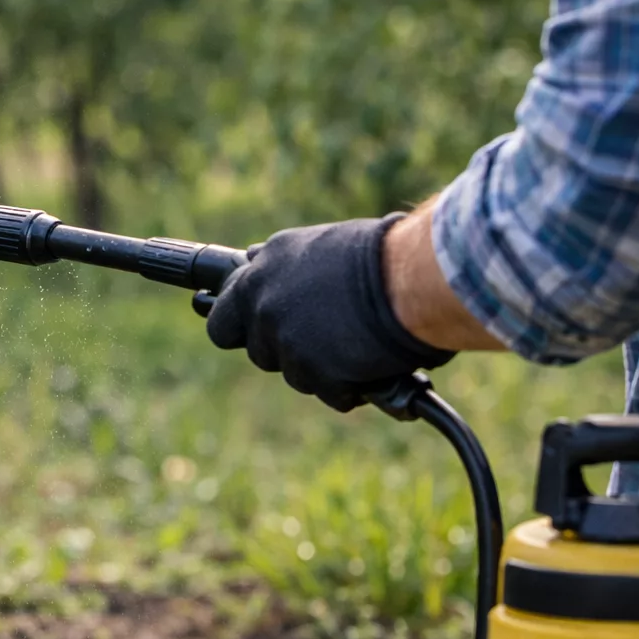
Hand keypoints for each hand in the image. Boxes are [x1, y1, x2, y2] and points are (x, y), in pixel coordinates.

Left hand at [205, 215, 454, 410]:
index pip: (223, 316)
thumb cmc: (382, 255)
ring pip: (295, 374)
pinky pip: (330, 393)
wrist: (415, 278)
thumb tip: (253, 259)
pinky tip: (371, 363)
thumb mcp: (320, 245)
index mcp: (264, 270)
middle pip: (258, 351)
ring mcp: (286, 340)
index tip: (248, 333)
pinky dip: (351, 386)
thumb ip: (283, 265)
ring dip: (322, 368)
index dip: (239, 328)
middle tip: (320, 340)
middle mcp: (265, 305)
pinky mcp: (315, 371)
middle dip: (284, 352)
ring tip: (358, 342)